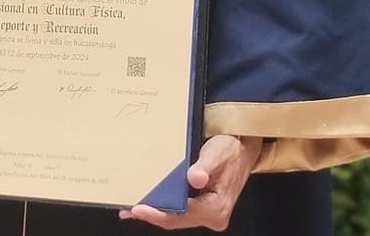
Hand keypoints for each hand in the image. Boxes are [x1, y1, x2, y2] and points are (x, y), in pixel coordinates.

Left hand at [119, 134, 260, 229]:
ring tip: (132, 208)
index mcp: (216, 208)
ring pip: (177, 218)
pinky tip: (149, 203)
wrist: (242, 148)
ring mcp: (208, 214)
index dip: (158, 213)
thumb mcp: (218, 153)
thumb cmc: (230, 148)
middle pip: (177, 220)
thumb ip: (205, 166)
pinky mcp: (203, 208)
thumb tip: (194, 178)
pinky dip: (164, 207)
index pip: (182, 216)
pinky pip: (181, 212)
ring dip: (156, 212)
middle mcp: (213, 217)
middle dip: (152, 215)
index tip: (138, 208)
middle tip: (128, 209)